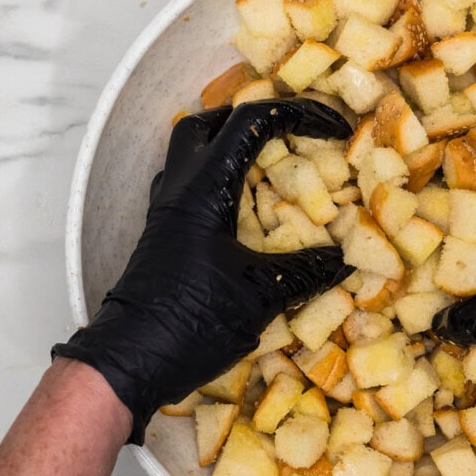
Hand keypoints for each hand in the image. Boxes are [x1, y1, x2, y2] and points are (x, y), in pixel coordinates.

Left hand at [54, 98, 352, 443]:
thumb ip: (307, 270)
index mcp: (204, 188)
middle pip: (209, 123)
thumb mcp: (262, 293)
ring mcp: (165, 213)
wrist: (131, 361)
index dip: (297, 114)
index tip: (334, 130)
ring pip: (194, 155)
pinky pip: (192, 191)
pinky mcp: (163, 238)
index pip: (250, 122)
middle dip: (254, 118)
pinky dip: (223, 187)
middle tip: (293, 134)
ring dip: (233, 150)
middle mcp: (179, 189)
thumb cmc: (193, 320)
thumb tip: (344, 259)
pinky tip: (248, 214)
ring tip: (275, 169)